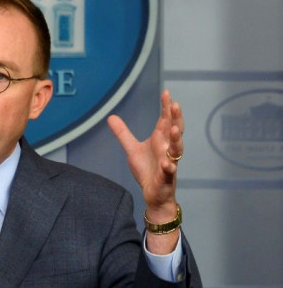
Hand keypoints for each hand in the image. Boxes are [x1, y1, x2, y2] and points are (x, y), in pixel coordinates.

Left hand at [107, 91, 183, 252]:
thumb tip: (111, 117)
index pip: (165, 120)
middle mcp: (167, 149)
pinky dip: (169, 167)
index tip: (166, 93)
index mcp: (160, 140)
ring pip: (176, 149)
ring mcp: (169, 162)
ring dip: (176, 139)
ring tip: (173, 129)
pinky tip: (167, 163)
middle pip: (175, 130)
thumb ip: (123, 134)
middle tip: (175, 105)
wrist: (153, 193)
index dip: (166, 107)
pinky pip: (169, 171)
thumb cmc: (147, 170)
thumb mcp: (132, 149)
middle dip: (176, 118)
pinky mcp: (167, 177)